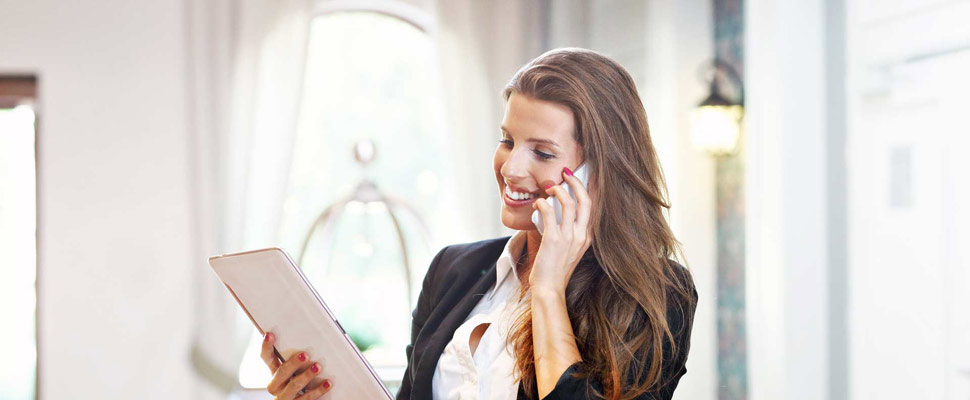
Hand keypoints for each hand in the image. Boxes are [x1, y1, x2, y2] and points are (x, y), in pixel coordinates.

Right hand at [261, 332, 332, 399]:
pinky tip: (328, 383)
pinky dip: (318, 390)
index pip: (267, 357)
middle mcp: (276, 385)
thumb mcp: (295, 371)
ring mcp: (284, 397)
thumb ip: (297, 359)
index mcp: (274, 372)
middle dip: (293, 363)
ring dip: (306, 376)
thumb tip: (311, 338)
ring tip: (317, 367)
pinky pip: (307, 398)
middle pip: (281, 372)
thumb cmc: (300, 382)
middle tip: (305, 355)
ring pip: (294, 386)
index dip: (267, 347)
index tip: (270, 334)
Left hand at [530, 167, 592, 292]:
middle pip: (586, 200)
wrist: (549, 289)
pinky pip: (549, 212)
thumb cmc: (555, 270)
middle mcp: (582, 235)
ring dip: (558, 190)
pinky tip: (538, 202)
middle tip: (566, 173)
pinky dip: (542, 203)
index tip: (589, 174)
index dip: (592, 188)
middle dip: (576, 182)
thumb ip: (568, 232)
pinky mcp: (554, 239)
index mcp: (588, 237)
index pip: (594, 207)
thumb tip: (556, 211)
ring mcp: (569, 237)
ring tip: (550, 187)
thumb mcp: (569, 249)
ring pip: (569, 203)